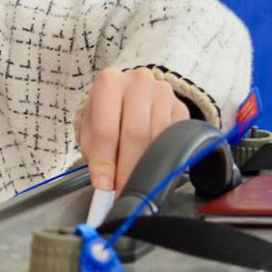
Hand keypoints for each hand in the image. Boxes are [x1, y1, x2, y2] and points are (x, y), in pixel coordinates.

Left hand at [77, 68, 191, 191]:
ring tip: (135, 180)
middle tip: (123, 190)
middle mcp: (138, 81)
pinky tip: (153, 164)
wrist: (127, 98)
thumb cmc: (106, 116)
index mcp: (109, 82)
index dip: (105, 161)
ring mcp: (163, 92)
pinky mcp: (181, 106)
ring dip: (147, 164)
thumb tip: (105, 183)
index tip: (105, 185)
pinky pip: (175, 137)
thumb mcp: (90, 131)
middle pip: (135, 133)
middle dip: (128, 168)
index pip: (106, 129)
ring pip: (158, 136)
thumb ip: (96, 155)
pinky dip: (164, 156)